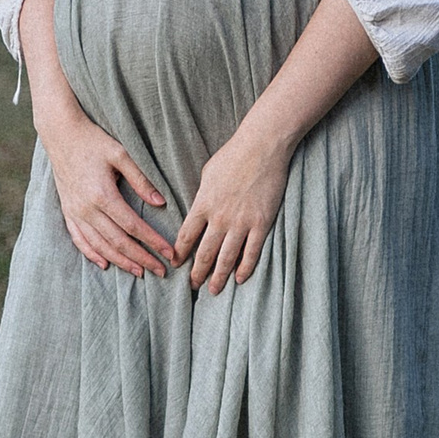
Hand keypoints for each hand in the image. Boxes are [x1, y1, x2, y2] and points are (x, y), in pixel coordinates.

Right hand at [42, 108, 176, 277]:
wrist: (61, 134)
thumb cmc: (93, 140)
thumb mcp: (120, 154)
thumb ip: (141, 180)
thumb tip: (161, 202)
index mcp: (103, 195)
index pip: (133, 226)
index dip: (153, 242)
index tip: (169, 253)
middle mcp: (87, 209)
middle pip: (118, 242)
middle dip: (141, 258)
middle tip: (160, 271)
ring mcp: (75, 212)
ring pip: (99, 245)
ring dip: (120, 261)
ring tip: (139, 272)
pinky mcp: (67, 211)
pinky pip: (79, 239)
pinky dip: (92, 254)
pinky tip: (104, 263)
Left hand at [173, 124, 290, 294]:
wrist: (262, 147)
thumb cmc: (233, 155)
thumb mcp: (207, 174)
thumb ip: (202, 196)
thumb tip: (198, 209)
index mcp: (202, 205)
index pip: (186, 237)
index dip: (180, 255)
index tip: (176, 265)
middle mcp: (219, 218)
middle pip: (204, 253)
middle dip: (197, 273)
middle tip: (193, 286)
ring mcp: (241, 223)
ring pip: (226, 258)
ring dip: (219, 276)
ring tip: (214, 290)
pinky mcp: (261, 223)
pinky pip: (252, 252)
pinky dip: (245, 268)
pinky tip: (240, 278)